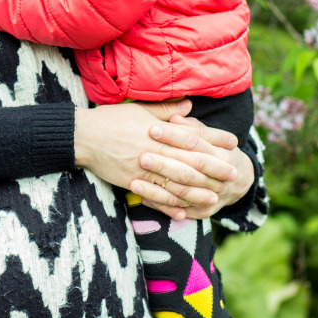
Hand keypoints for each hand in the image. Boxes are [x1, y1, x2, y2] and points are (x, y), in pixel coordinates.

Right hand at [74, 101, 252, 220]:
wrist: (84, 136)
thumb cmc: (110, 120)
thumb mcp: (139, 109)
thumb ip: (166, 110)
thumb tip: (189, 105)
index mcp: (159, 130)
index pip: (193, 135)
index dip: (214, 139)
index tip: (233, 142)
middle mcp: (155, 149)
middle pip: (190, 160)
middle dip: (213, 168)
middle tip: (233, 174)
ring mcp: (144, 167)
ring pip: (176, 182)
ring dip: (197, 191)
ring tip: (214, 197)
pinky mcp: (133, 181)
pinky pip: (155, 196)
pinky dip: (170, 205)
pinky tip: (183, 212)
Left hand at [129, 113, 253, 219]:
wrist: (239, 182)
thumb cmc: (218, 152)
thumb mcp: (213, 137)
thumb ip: (193, 128)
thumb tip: (174, 118)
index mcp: (222, 155)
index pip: (195, 143)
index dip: (174, 136)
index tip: (152, 129)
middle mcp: (219, 179)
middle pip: (188, 172)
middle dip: (164, 165)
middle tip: (141, 158)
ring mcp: (211, 197)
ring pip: (181, 194)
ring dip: (157, 189)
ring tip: (134, 182)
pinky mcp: (203, 212)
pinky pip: (178, 210)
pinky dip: (160, 205)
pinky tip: (141, 197)